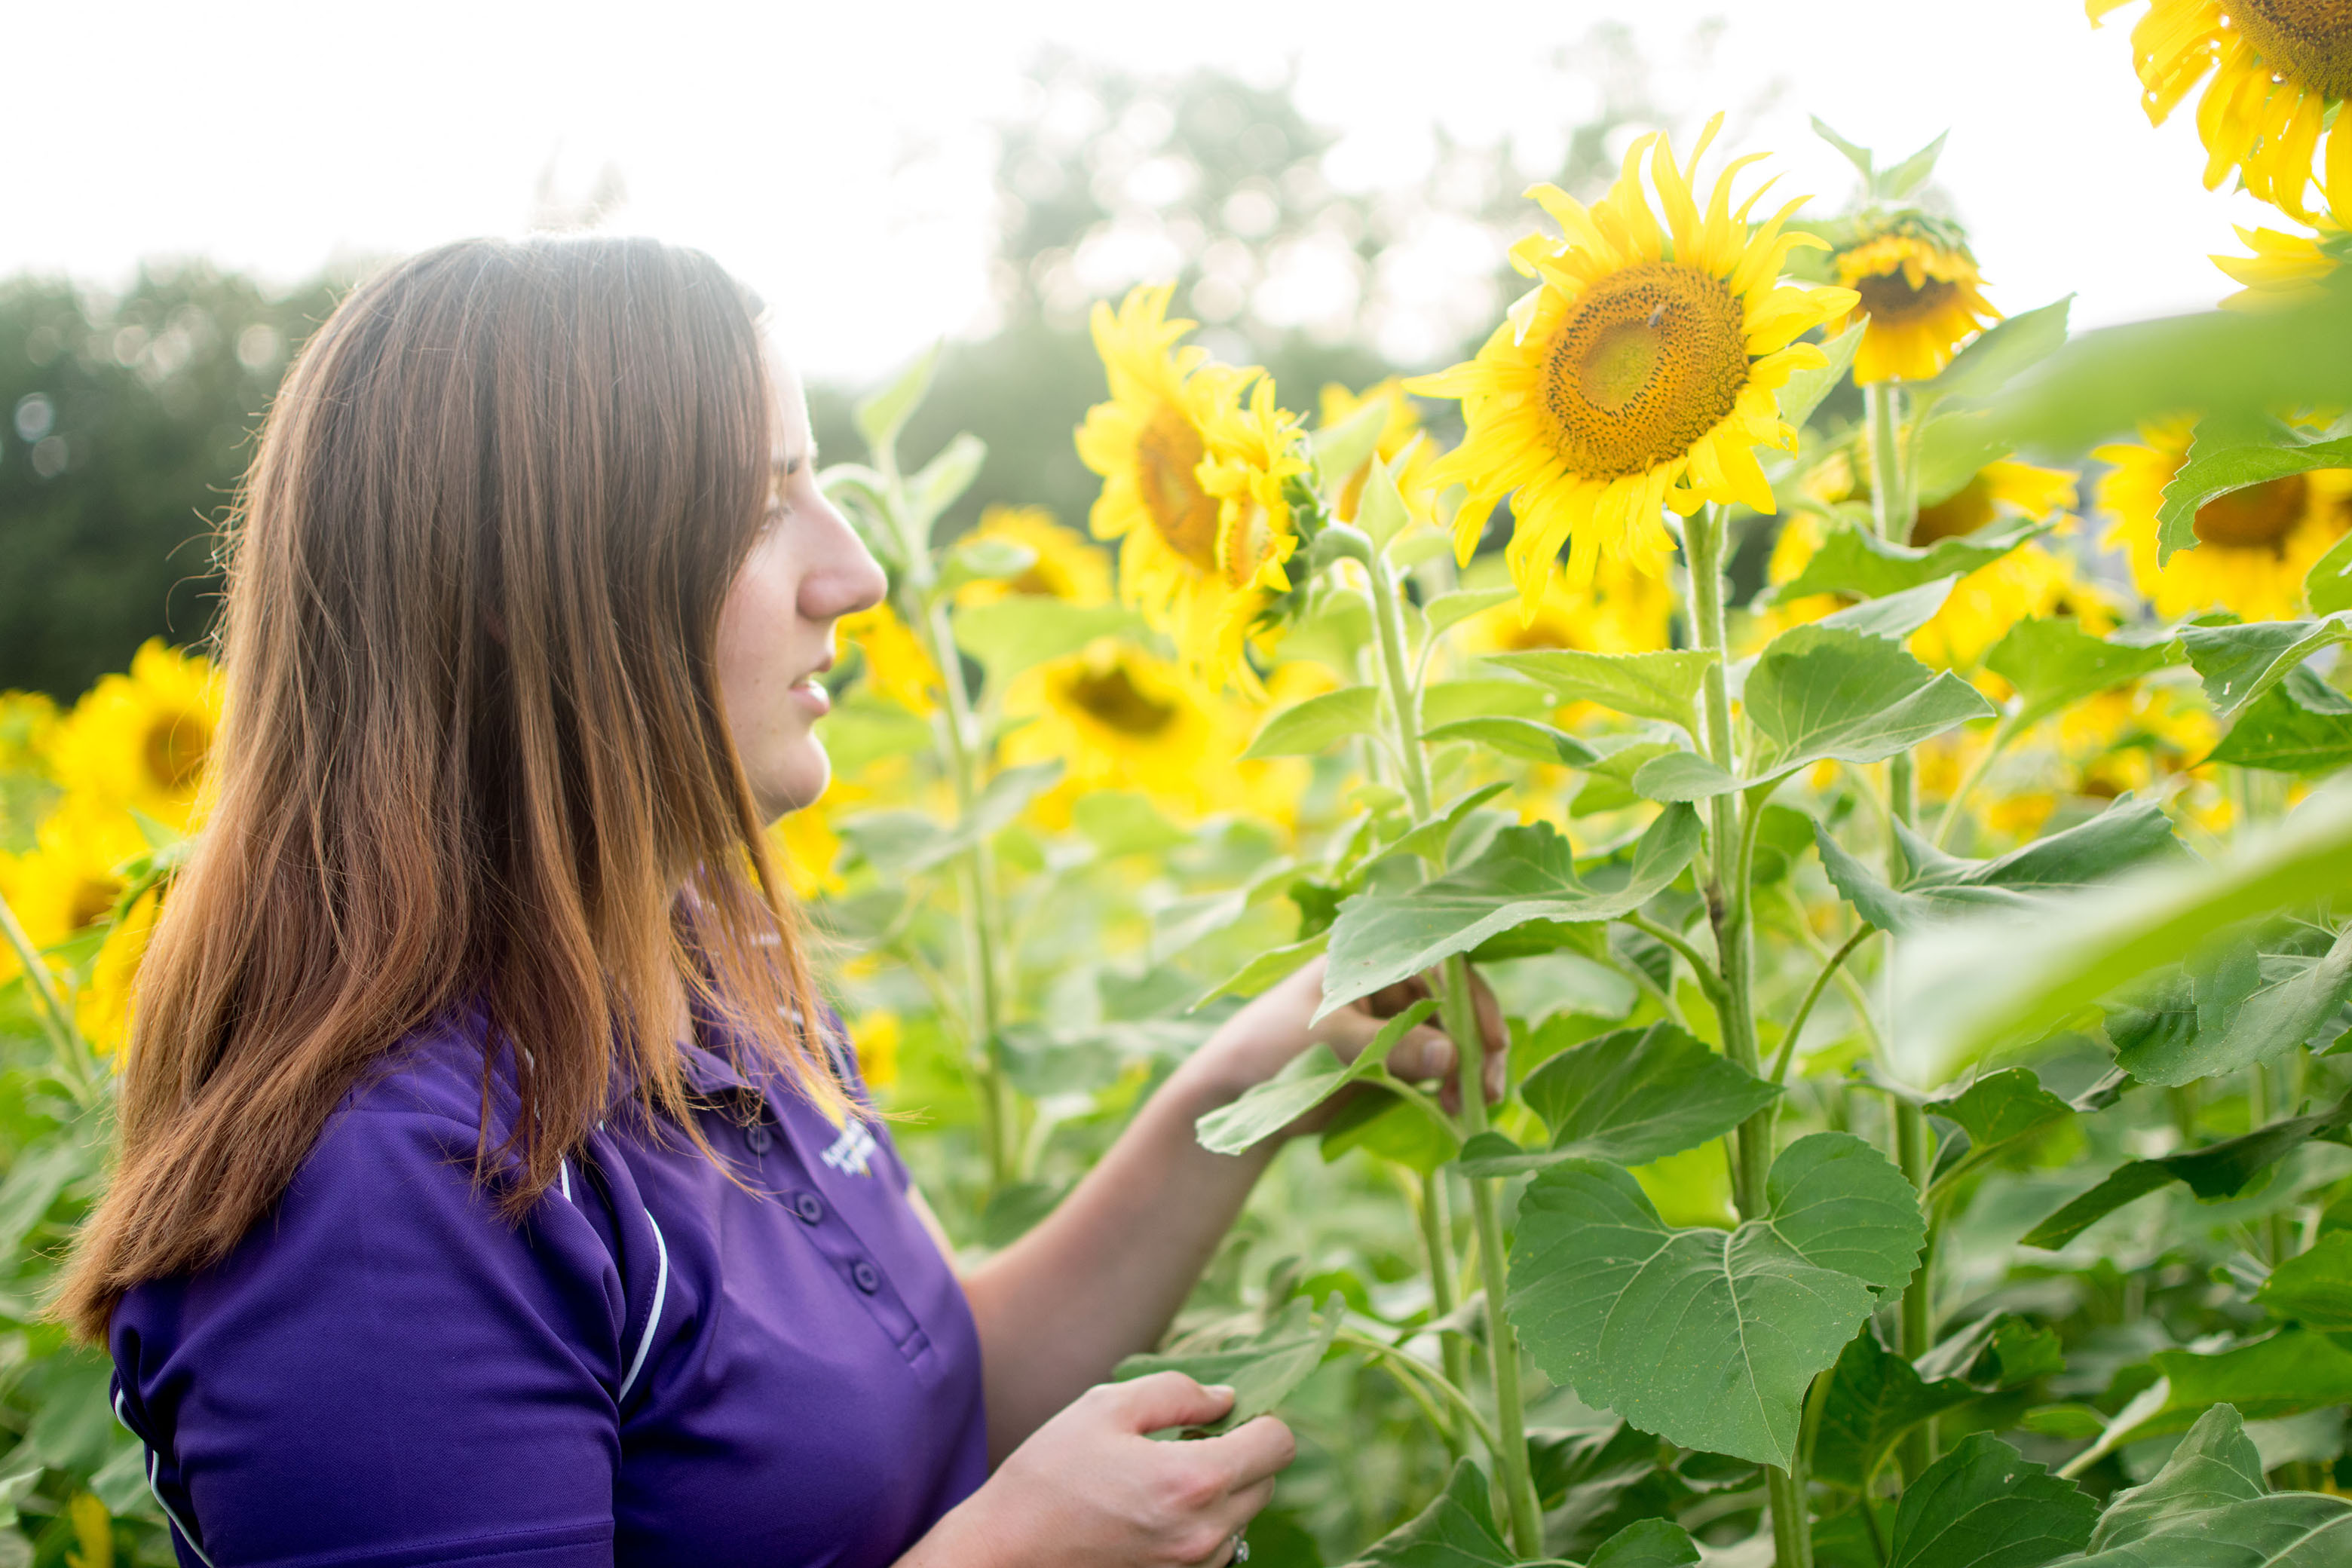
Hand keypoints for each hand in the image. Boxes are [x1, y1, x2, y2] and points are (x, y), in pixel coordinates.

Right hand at [915, 1373, 1293, 1566]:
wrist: (1004, 1554)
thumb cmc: (1049, 1476)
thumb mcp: (1106, 1407)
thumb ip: (1179, 1393)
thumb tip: (1226, 1400)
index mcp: (1193, 1482)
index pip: (1279, 1444)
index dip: (1259, 1417)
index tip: (1222, 1413)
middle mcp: (1205, 1534)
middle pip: (1267, 1480)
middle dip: (1238, 1452)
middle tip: (1184, 1439)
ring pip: (1243, 1516)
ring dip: (1221, 1491)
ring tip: (1160, 1476)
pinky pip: (1216, 1546)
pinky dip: (1200, 1522)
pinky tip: (1152, 1508)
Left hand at [1187, 955, 1506, 1129]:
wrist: (1237, 1089)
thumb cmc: (1271, 1046)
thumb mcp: (1331, 1043)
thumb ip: (1391, 1047)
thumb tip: (1453, 1055)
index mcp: (1373, 958)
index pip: (1442, 965)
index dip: (1474, 1001)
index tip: (1492, 1042)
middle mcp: (1392, 983)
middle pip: (1457, 1004)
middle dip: (1479, 1045)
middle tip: (1489, 1091)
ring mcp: (1396, 1021)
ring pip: (1454, 1038)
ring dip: (1469, 1070)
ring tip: (1468, 1108)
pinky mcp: (1394, 1057)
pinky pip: (1438, 1065)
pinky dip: (1452, 1085)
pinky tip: (1452, 1110)